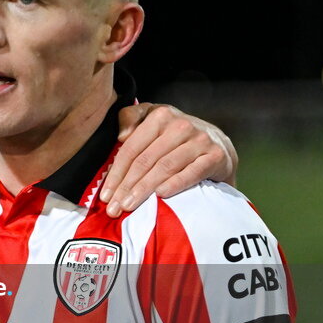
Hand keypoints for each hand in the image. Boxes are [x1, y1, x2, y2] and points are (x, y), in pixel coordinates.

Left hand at [101, 103, 237, 216]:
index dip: (116, 173)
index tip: (104, 195)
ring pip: (165, 167)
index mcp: (160, 115)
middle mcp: (180, 125)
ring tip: (129, 206)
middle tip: (114, 208)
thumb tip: (120, 135)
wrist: (217, 144)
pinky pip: (191, 172)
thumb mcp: (152, 118)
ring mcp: (199, 140)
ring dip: (144, 189)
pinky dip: (175, 184)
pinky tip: (160, 195)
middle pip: (145, 160)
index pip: (131, 148)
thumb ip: (131, 118)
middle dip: (126, 186)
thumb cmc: (176, 136)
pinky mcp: (215, 155)